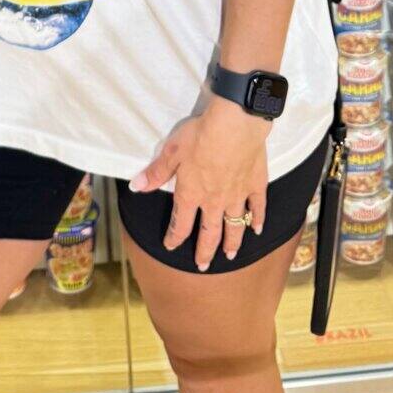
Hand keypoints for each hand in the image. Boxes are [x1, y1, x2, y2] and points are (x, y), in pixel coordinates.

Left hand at [129, 98, 269, 271]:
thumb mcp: (171, 152)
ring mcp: (237, 195)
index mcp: (191, 194)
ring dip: (232, 242)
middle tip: (203, 267)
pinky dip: (257, 219)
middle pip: (209, 233)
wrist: (234, 126)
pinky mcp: (255, 185)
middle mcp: (214, 201)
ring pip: (234, 225)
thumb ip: (156, 172)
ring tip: (230, 256)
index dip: (174, 237)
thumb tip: (135, 187)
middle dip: (204, 251)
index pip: (180, 223)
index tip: (171, 247)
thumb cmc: (199, 137)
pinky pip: (257, 207)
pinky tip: (257, 229)